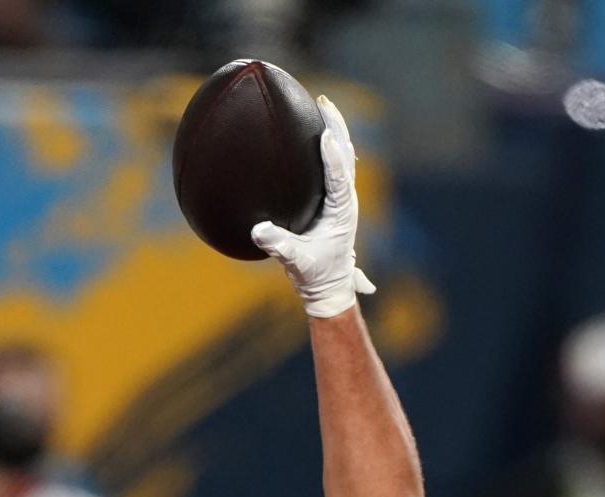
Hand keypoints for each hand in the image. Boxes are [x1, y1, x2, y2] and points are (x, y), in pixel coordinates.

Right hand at [251, 95, 375, 318]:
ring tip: (321, 104)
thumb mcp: (295, 262)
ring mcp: (341, 198)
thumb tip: (258, 230)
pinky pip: (333, 164)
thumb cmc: (315, 275)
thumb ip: (279, 245)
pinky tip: (311, 129)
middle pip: (346, 155)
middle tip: (323, 102)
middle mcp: (346, 200)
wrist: (329, 286)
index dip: (333, 156)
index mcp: (341, 213)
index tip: (325, 134)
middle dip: (335, 127)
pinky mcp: (334, 199)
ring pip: (342, 156)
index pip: (340, 178)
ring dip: (333, 130)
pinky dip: (326, 144)